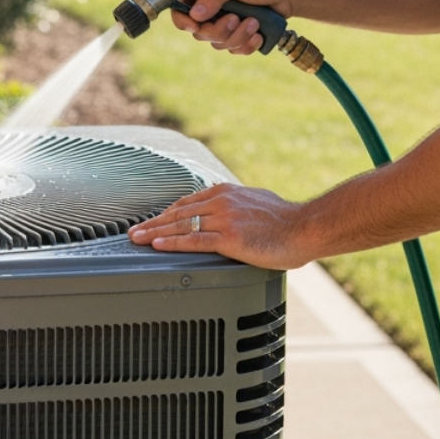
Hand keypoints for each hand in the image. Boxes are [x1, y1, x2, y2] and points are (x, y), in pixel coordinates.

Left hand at [127, 182, 313, 269]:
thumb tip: (234, 209)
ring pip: (181, 226)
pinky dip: (173, 243)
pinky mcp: (229, 238)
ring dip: (155, 233)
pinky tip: (158, 246)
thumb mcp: (257, 201)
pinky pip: (194, 241)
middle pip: (178, 213)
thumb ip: (239, 204)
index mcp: (226, 192)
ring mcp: (224, 219)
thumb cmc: (287, 220)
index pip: (188, 202)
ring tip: (138, 240)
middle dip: (154, 223)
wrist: (305, 227)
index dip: (167, 213)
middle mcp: (221, 201)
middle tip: (134, 232)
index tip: (153, 221)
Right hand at [169, 0, 288, 54]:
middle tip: (235, 19)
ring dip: (237, 36)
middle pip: (199, 32)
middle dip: (219, 30)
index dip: (183, 20)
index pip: (181, 8)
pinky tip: (259, 35)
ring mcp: (225, 23)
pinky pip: (234, 50)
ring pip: (218, 43)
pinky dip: (246, 45)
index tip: (195, 26)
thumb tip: (195, 14)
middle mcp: (211, 8)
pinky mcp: (239, 35)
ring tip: (255, 22)